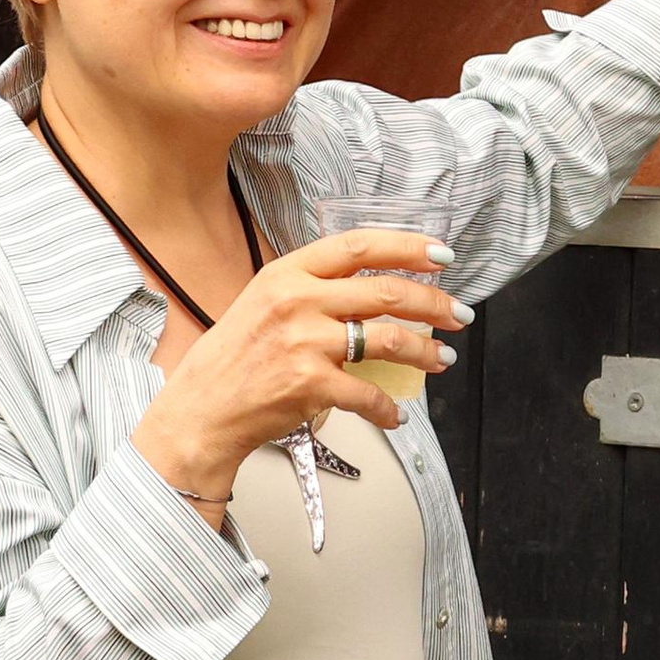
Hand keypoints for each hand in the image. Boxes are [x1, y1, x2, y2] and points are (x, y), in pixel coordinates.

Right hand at [134, 226, 468, 506]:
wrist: (201, 410)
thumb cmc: (233, 360)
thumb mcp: (265, 303)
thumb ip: (312, 291)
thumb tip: (371, 291)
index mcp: (287, 273)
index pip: (359, 247)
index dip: (407, 247)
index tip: (441, 254)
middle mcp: (297, 301)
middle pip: (385, 291)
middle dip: (433, 302)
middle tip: (457, 313)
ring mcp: (304, 343)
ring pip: (387, 339)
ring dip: (424, 350)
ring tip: (442, 358)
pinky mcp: (310, 385)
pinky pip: (368, 394)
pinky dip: (388, 408)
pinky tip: (396, 413)